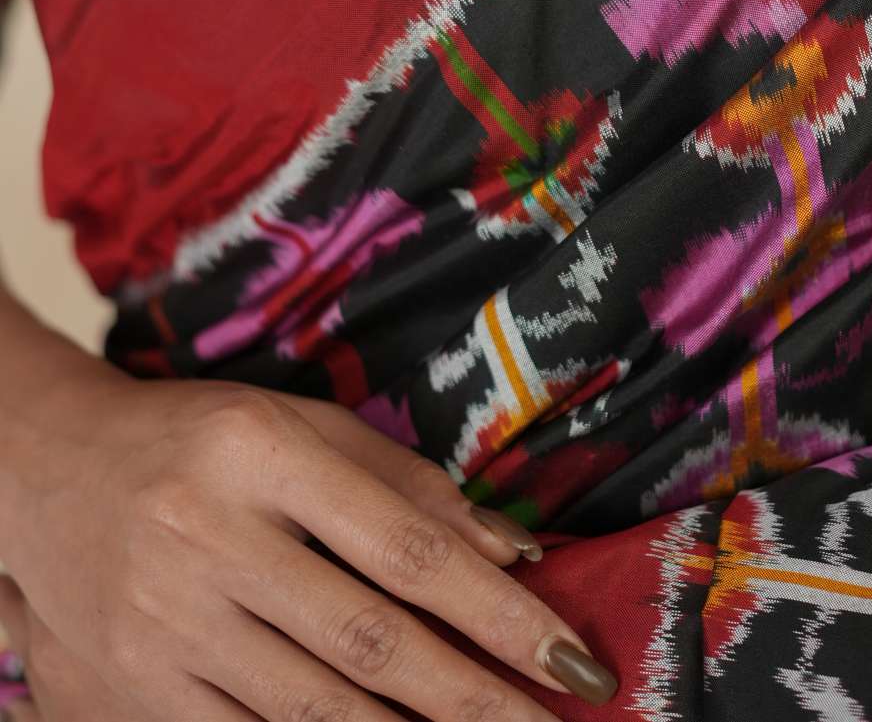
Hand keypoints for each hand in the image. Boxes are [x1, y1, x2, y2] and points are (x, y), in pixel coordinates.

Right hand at [0, 359, 616, 717]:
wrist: (48, 473)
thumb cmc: (204, 441)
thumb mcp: (303, 427)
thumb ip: (409, 485)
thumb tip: (514, 553)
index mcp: (263, 453)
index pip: (408, 548)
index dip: (498, 613)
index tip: (570, 658)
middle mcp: (211, 537)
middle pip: (370, 640)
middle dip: (474, 698)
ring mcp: (166, 623)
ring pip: (314, 708)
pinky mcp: (133, 690)